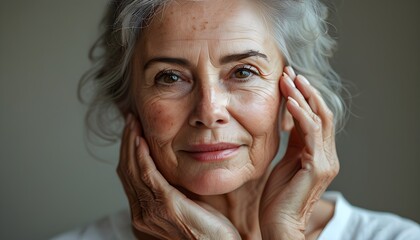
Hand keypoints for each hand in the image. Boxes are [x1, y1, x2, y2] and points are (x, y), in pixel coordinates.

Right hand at [117, 115, 240, 239]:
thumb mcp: (186, 203)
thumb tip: (170, 166)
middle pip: (127, 171)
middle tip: (130, 120)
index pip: (130, 176)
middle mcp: (141, 214)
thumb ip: (173, 188)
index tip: (133, 130)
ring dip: (132, 144)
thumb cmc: (208, 228)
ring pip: (133, 170)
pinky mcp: (166, 206)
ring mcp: (150, 212)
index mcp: (144, 213)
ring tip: (134, 123)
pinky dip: (142, 156)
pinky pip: (147, 175)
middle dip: (127, 142)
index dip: (129, 151)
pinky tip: (142, 141)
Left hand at [259, 67, 338, 238]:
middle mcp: (327, 155)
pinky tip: (289, 102)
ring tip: (288, 79)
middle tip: (289, 72)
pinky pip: (311, 133)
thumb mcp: (286, 162)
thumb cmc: (278, 197)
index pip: (315, 118)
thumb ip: (293, 143)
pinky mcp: (318, 167)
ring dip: (302, 97)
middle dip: (305, 90)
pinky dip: (301, 114)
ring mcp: (325, 161)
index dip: (304, 97)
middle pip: (322, 113)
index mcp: (319, 153)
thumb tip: (288, 121)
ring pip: (319, 119)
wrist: (279, 223)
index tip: (288, 79)